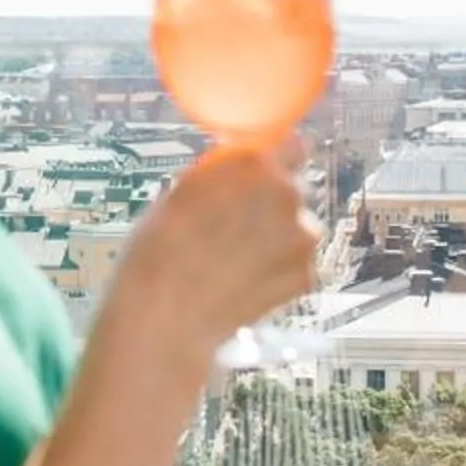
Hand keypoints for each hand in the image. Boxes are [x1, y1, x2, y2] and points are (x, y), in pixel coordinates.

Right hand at [101, 145, 321, 365]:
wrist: (165, 321)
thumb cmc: (158, 254)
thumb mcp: (181, 193)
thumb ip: (222, 174)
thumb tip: (238, 167)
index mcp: (254, 164)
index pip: (291, 144)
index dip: (276, 159)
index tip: (262, 171)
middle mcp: (287, 194)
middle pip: (292, 188)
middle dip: (269, 203)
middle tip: (233, 225)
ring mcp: (303, 237)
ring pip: (296, 227)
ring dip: (276, 238)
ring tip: (235, 260)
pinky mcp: (307, 276)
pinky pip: (296, 262)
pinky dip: (277, 270)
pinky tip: (244, 282)